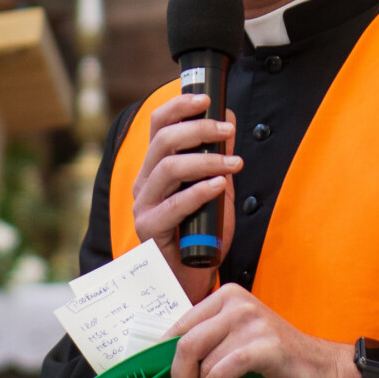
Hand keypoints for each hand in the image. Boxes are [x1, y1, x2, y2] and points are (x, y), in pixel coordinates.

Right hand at [132, 94, 242, 303]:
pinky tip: (220, 185)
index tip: (206, 99)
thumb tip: (227, 121)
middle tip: (228, 131)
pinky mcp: (150, 229)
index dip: (178, 106)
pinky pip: (174, 204)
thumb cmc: (201, 234)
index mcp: (155, 168)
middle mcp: (144, 183)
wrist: (191, 278)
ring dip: (207, 160)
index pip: (157, 125)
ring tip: (234, 163)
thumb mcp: (215, 189)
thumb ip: (217, 158)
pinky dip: (200, 191)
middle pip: (163, 141)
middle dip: (199, 129)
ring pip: (169, 167)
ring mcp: (143, 206)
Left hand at [167, 284, 378, 377]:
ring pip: (203, 360)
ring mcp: (253, 322)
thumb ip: (207, 338)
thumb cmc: (276, 359)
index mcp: (226, 296)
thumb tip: (162, 357)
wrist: (323, 372)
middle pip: (185, 344)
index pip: (178, 327)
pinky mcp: (266, 346)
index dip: (169, 359)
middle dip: (181, 377)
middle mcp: (238, 303)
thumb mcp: (235, 338)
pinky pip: (223, 370)